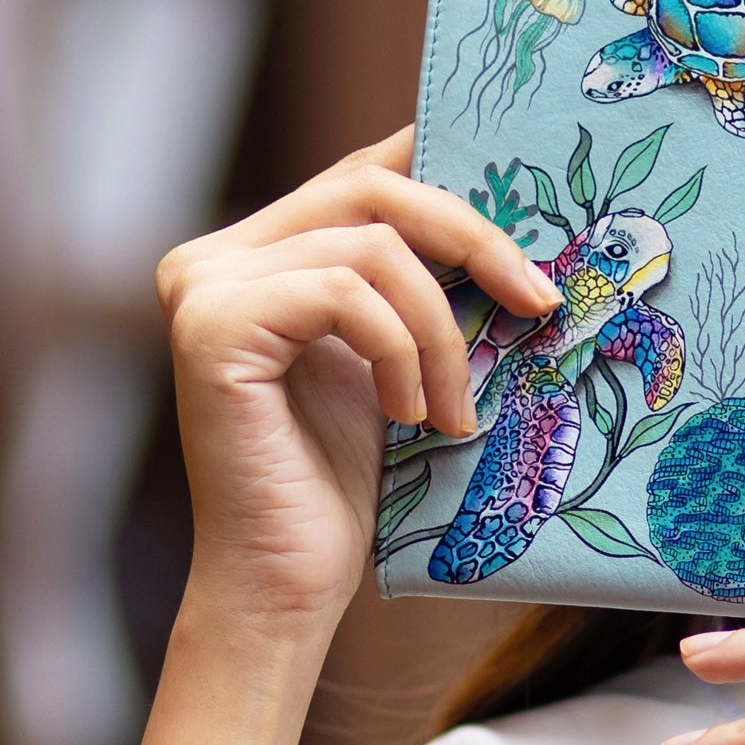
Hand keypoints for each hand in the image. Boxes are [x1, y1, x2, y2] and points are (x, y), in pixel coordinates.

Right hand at [155, 126, 559, 626]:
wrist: (291, 579)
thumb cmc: (351, 478)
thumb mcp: (403, 355)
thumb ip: (426, 280)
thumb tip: (519, 219)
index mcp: (259, 251)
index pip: (365, 170)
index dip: (449, 164)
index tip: (538, 200)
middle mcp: (216, 255)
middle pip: (373, 188)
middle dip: (475, 240)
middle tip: (540, 303)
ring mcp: (204, 285)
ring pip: (373, 245)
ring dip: (442, 331)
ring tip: (455, 409)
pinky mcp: (212, 324)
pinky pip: (347, 292)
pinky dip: (403, 352)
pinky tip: (411, 414)